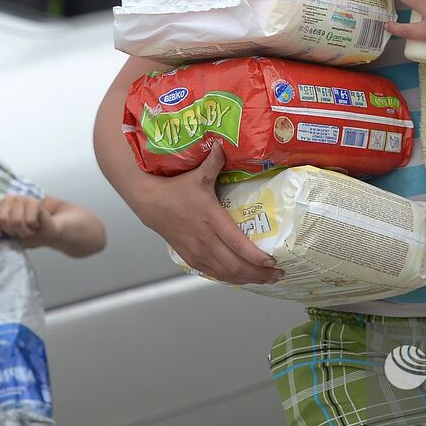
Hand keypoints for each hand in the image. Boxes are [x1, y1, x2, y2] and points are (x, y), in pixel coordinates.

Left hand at [0, 194, 57, 248]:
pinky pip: (29, 221)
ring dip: (24, 232)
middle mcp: (7, 200)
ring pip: (16, 221)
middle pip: (2, 218)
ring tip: (28, 231)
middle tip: (19, 233)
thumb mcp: (6, 240)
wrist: (46, 233)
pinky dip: (32, 228)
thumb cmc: (25, 235)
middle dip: (12, 232)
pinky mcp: (33, 201)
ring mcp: (21, 198)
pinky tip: (35, 225)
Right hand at [134, 141, 282, 285]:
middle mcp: (205, 239)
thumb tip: (223, 145)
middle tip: (277, 274)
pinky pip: (212, 274)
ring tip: (265, 280)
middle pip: (235, 265)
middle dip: (258, 273)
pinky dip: (229, 279)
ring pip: (225, 273)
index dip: (256, 257)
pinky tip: (241, 279)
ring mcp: (196, 251)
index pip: (237, 244)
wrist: (149, 202)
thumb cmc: (175, 189)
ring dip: (247, 279)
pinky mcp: (190, 257)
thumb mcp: (197, 175)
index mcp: (211, 219)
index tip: (272, 261)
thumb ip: (213, 162)